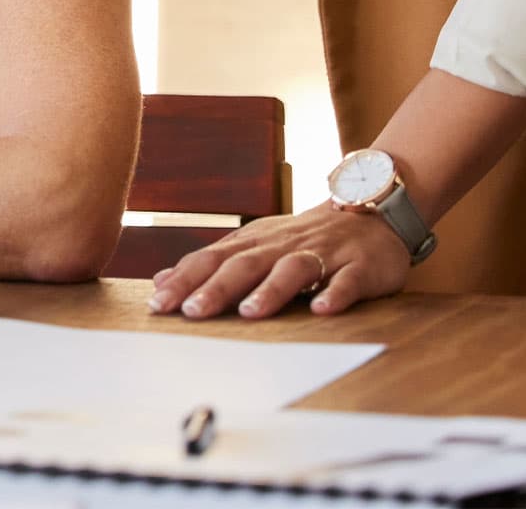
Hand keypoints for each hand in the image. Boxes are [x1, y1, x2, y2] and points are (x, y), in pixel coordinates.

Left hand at [148, 203, 412, 319]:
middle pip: (244, 264)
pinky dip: (335, 294)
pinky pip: (346, 281)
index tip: (157, 305)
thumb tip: (161, 281)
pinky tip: (323, 310)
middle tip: (190, 312)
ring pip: (291, 270)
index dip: (184, 281)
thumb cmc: (302, 239)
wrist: (368, 212)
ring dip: (270, 290)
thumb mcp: (254, 246)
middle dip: (215, 288)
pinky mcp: (358, 266)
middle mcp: (281, 245)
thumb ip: (212, 264)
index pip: (212, 260)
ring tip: (250, 312)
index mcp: (253, 242)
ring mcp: (321, 253)